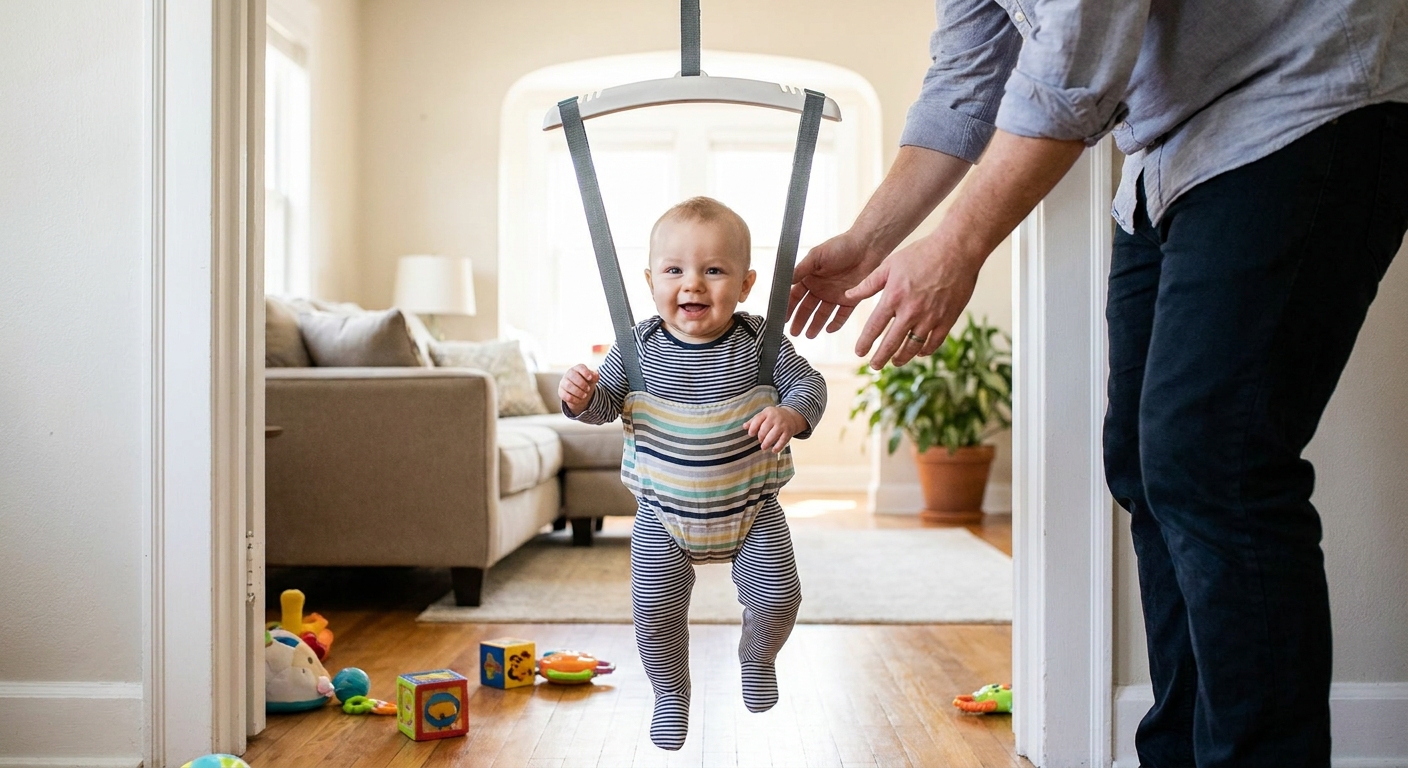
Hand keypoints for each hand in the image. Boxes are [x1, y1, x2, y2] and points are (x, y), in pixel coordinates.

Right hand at [558, 364, 598, 415]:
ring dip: (578, 392)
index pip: (580, 367)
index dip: (585, 372)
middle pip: (572, 376)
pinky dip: (573, 399)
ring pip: (568, 385)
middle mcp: (569, 374)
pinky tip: (579, 400)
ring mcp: (563, 382)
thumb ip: (595, 376)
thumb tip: (595, 376)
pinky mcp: (561, 391)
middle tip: (588, 389)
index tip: (590, 378)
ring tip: (584, 396)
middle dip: (582, 384)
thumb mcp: (593, 379)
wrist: (581, 392)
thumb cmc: (587, 382)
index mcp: (578, 369)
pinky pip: (565, 395)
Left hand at [745, 406, 808, 452]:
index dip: (752, 428)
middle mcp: (775, 417)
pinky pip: (782, 441)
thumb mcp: (764, 415)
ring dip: (766, 443)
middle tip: (760, 440)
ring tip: (763, 447)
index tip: (750, 434)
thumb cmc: (774, 417)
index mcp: (767, 412)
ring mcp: (782, 425)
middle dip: (760, 436)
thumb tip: (744, 426)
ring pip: (773, 435)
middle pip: (764, 429)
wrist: (791, 416)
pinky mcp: (788, 432)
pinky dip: (777, 447)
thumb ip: (754, 421)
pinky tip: (773, 450)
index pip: (758, 419)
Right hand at [787, 230, 881, 338]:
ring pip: (822, 314)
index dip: (788, 306)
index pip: (795, 295)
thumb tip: (784, 281)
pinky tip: (828, 329)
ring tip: (808, 335)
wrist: (867, 246)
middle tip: (794, 332)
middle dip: (800, 320)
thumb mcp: (816, 256)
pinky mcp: (850, 299)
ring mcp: (835, 295)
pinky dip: (835, 323)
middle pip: (807, 308)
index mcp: (810, 277)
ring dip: (815, 325)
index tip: (782, 317)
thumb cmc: (841, 246)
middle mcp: (821, 288)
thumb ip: (800, 270)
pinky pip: (841, 315)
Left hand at [846, 232, 982, 368]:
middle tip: (874, 366)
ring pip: (913, 347)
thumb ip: (868, 284)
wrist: (956, 250)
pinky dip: (925, 350)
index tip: (859, 352)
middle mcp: (911, 311)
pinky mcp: (948, 319)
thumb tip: (848, 296)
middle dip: (880, 358)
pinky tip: (919, 353)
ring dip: (902, 358)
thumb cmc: (921, 253)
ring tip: (895, 362)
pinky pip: (934, 342)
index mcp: (893, 297)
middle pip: (891, 343)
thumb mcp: (890, 264)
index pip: (874, 327)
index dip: (865, 343)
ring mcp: (931, 317)